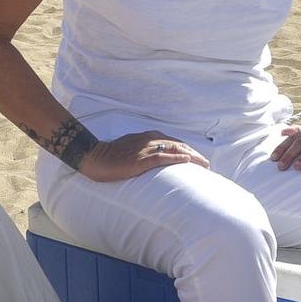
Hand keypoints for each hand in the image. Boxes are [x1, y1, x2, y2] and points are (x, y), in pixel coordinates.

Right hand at [78, 131, 208, 182]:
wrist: (94, 157)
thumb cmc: (111, 155)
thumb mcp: (131, 148)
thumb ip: (145, 150)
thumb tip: (156, 159)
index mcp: (148, 136)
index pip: (174, 142)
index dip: (188, 150)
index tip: (198, 159)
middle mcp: (149, 139)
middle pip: (179, 145)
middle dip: (195, 154)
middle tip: (206, 164)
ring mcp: (145, 149)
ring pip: (175, 149)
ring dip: (192, 156)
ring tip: (204, 165)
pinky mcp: (140, 159)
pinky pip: (162, 157)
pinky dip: (176, 158)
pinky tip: (187, 161)